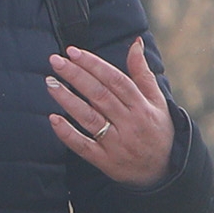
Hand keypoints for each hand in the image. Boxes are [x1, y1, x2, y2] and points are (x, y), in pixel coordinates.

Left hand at [51, 40, 175, 187]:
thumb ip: (142, 72)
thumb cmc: (157, 128)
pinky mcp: (105, 161)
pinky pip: (83, 146)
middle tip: (55, 61)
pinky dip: (67, 133)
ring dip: (67, 100)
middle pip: (99, 95)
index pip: (115, 80)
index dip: (94, 64)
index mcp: (142, 106)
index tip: (73, 51)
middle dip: (76, 76)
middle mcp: (129, 123)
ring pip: (89, 118)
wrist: (164, 170)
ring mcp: (116, 143)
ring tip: (50, 83)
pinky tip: (52, 119)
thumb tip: (135, 42)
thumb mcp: (156, 100)